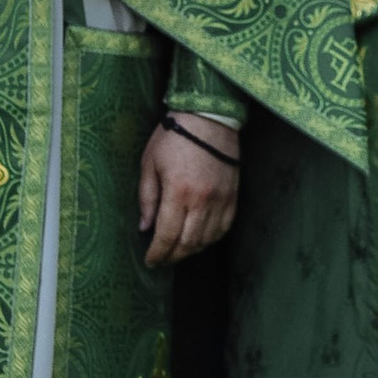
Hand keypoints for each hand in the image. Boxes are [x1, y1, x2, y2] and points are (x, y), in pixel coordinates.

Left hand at [138, 111, 239, 263]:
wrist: (208, 117)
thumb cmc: (174, 137)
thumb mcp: (150, 164)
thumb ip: (147, 198)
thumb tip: (145, 228)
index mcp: (178, 191)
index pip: (167, 235)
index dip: (158, 253)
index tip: (150, 261)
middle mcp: (202, 200)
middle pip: (188, 243)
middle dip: (173, 256)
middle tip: (162, 259)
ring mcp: (221, 199)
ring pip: (207, 239)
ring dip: (191, 250)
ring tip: (179, 250)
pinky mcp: (233, 196)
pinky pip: (224, 228)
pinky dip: (211, 239)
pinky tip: (200, 239)